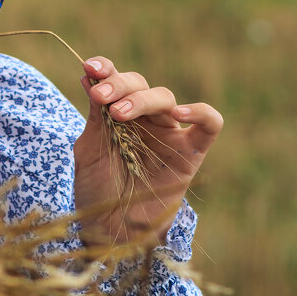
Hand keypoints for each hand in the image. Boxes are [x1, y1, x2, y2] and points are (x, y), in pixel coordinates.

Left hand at [72, 57, 222, 246]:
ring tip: (118, 114)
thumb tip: (87, 75)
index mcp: (117, 113)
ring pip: (165, 99)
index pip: (116, 81)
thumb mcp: (89, 149)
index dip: (106, 69)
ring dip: (141, 99)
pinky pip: (209, 126)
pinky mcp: (190, 154)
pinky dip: (200, 113)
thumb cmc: (97, 189)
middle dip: (119, 85)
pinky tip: (179, 113)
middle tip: (100, 96)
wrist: (112, 228)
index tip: (89, 67)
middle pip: (140, 85)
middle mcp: (144, 119)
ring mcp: (169, 134)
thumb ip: (93, 117)